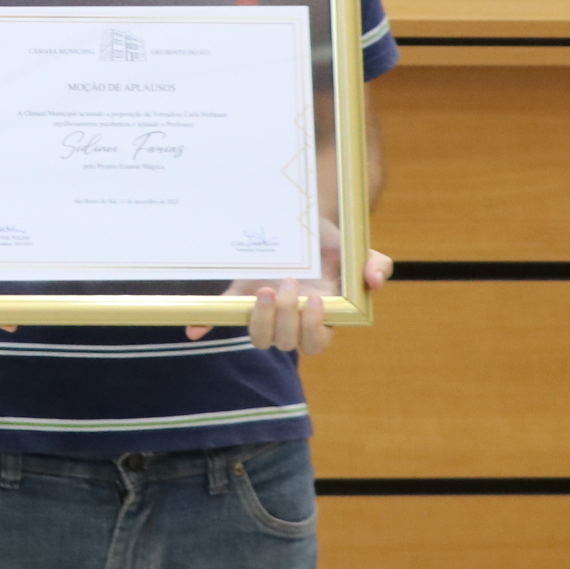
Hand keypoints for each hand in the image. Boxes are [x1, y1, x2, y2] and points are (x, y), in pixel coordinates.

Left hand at [186, 249, 392, 357]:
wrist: (303, 224)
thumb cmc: (332, 245)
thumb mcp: (356, 249)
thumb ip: (374, 264)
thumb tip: (375, 283)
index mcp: (321, 316)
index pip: (316, 342)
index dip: (312, 328)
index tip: (315, 300)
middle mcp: (291, 320)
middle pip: (285, 343)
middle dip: (287, 318)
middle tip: (289, 284)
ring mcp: (264, 311)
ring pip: (258, 338)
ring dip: (260, 320)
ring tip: (265, 290)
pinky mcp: (240, 296)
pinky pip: (221, 317)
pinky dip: (206, 326)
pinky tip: (193, 330)